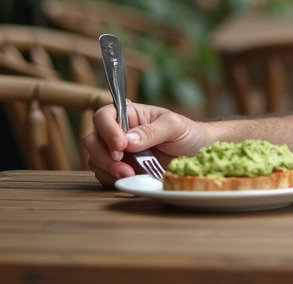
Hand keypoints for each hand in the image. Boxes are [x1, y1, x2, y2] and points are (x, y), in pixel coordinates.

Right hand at [83, 101, 213, 187]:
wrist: (199, 155)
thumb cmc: (188, 133)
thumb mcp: (174, 126)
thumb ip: (151, 131)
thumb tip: (128, 140)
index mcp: (129, 114)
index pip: (104, 116)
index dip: (107, 130)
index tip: (121, 145)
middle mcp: (118, 132)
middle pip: (93, 140)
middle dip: (104, 155)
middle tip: (124, 166)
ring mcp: (118, 152)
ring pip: (95, 159)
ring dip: (108, 169)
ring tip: (130, 174)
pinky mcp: (120, 170)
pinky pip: (104, 175)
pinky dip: (112, 179)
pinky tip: (130, 179)